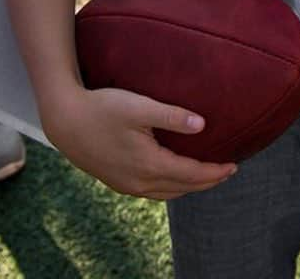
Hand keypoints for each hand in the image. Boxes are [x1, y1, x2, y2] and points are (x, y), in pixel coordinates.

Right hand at [44, 84, 236, 199]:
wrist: (65, 121)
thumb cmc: (103, 108)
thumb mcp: (140, 106)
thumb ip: (172, 116)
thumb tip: (203, 125)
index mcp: (149, 164)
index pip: (191, 174)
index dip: (214, 172)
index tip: (234, 165)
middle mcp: (139, 181)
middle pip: (182, 187)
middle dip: (207, 181)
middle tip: (228, 172)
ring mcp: (126, 184)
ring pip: (167, 192)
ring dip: (189, 186)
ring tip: (207, 176)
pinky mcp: (117, 181)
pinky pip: (152, 191)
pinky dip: (171, 186)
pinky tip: (174, 176)